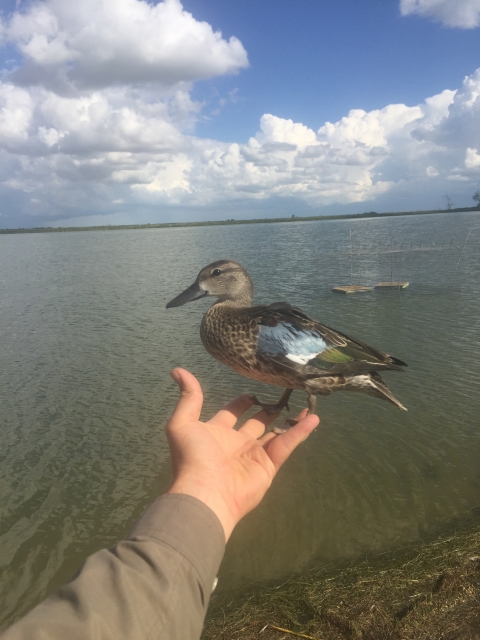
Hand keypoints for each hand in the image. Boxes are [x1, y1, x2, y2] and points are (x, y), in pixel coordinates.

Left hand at [166, 368, 318, 540]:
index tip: (252, 393)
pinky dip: (300, 432)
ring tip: (305, 404)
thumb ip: (188, 397)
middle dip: (267, 410)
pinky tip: (313, 418)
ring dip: (289, 419)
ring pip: (275, 433)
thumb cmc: (192, 457)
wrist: (205, 492)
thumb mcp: (182, 423)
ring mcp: (254, 455)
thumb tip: (178, 371)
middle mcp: (236, 443)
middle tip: (282, 396)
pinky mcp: (269, 466)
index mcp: (216, 433)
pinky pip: (286, 445)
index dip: (241, 402)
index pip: (231, 413)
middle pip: (256, 423)